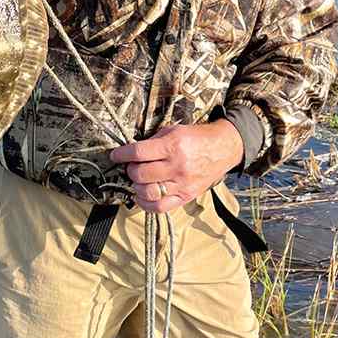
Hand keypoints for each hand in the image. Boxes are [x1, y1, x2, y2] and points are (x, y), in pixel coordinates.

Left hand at [109, 120, 243, 212]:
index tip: (115, 155)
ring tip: (138, 180)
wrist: (222, 148)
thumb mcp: (173, 130)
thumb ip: (152, 141)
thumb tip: (131, 152)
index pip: (138, 153)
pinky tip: (142, 196)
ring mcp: (182, 184)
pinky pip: (160, 207)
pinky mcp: (186, 196)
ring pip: (148, 192)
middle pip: (141, 174)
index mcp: (173, 145)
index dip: (122, 155)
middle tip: (131, 166)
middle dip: (130, 170)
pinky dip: (146, 204)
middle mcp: (177, 166)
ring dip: (136, 187)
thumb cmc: (196, 138)